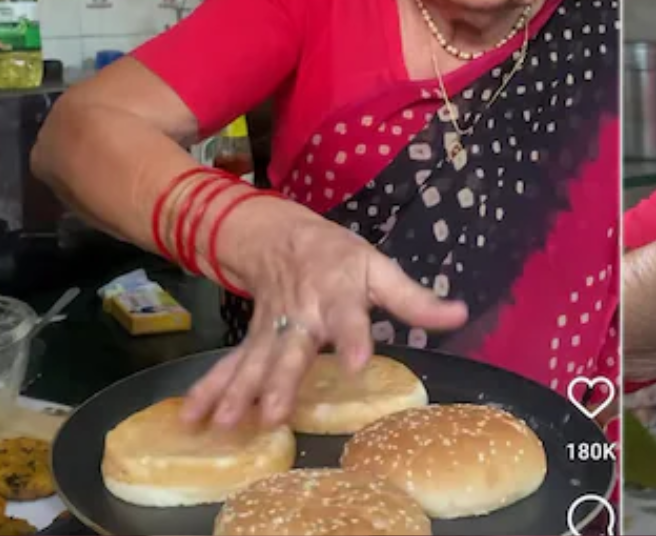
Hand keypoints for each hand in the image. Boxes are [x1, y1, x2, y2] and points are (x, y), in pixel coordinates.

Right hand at [181, 199, 467, 427]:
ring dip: (238, 392)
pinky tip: (191, 417)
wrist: (280, 235)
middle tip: (273, 413)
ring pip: (254, 361)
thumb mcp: (381, 269)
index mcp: (337, 292)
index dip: (354, 338)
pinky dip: (208, 389)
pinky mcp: (253, 339)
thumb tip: (460, 315)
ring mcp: (272, 328)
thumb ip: (416, 299)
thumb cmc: (341, 258)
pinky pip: (229, 365)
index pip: (349, 316)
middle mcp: (301, 313)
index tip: (356, 363)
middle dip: (280, 381)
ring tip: (226, 424)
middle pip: (290, 349)